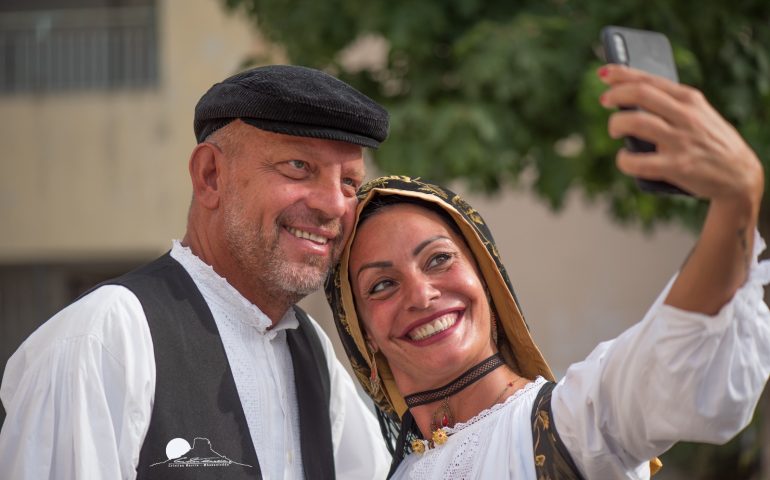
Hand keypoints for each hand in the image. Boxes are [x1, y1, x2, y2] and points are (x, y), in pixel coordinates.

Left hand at [598, 64, 763, 208]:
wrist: (740, 174)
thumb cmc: (709, 141)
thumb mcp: (698, 114)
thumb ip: (671, 105)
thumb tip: (629, 96)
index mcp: (690, 99)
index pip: (650, 79)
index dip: (622, 74)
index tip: (604, 73)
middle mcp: (685, 115)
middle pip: (640, 94)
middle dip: (615, 94)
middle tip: (604, 101)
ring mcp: (680, 140)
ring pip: (635, 122)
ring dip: (616, 124)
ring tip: (614, 130)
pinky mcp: (676, 166)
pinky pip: (638, 162)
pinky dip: (624, 160)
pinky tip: (624, 158)